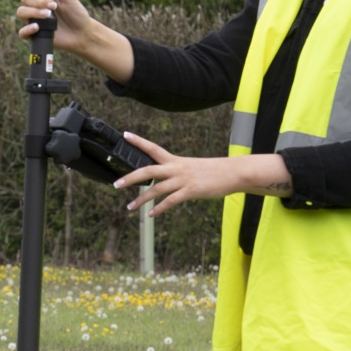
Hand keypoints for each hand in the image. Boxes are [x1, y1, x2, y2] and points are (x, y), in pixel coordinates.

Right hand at [14, 0, 133, 80]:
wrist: (82, 34)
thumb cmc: (76, 14)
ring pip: (21, 11)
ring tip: (48, 15)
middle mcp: (35, 5)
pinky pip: (22, 32)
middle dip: (38, 0)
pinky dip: (27, 29)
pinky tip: (37, 27)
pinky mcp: (34, 33)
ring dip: (33, 12)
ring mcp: (33, 19)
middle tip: (53, 6)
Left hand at [114, 134, 290, 214]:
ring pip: (156, 189)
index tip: (125, 135)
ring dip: (141, 199)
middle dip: (130, 178)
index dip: (138, 141)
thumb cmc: (213, 171)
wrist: (234, 173)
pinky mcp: (191, 191)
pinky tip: (151, 215)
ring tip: (130, 208)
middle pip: (148, 170)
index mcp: (176, 160)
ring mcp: (183, 179)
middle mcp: (177, 168)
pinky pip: (170, 201)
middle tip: (116, 184)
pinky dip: (159, 209)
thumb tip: (164, 181)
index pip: (153, 148)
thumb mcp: (192, 167)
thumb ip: (177, 173)